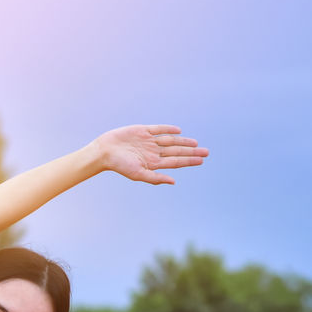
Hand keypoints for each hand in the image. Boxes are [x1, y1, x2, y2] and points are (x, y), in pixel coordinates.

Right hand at [92, 124, 208, 184]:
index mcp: (154, 163)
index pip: (176, 162)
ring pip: (170, 140)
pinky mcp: (143, 131)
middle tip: (207, 152)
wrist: (104, 151)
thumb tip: (173, 181)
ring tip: (196, 143)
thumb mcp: (138, 174)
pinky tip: (178, 131)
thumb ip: (155, 178)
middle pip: (177, 151)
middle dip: (191, 152)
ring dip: (183, 141)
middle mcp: (154, 152)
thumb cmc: (119, 165)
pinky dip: (168, 129)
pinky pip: (158, 129)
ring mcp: (149, 141)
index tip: (201, 160)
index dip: (189, 161)